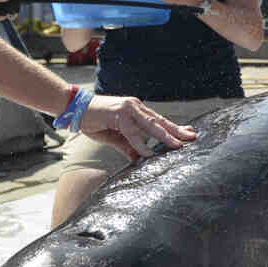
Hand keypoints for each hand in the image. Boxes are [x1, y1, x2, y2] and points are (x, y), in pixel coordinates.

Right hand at [79, 96, 196, 160]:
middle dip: (177, 131)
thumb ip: (129, 147)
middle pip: (160, 121)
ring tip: (178, 145)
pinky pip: (132, 132)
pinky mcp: (117, 114)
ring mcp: (128, 109)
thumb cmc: (95, 121)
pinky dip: (140, 143)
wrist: (74, 109)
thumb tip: (141, 159)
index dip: (174, 128)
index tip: (188, 134)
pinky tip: (149, 153)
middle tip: (193, 137)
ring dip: (165, 136)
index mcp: (137, 111)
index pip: (159, 121)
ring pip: (150, 125)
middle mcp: (136, 107)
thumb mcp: (116, 137)